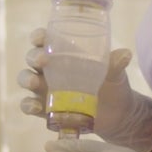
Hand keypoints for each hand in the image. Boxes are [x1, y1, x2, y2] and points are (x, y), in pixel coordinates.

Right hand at [18, 32, 151, 150]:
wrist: (117, 115)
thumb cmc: (113, 85)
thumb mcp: (115, 73)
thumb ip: (116, 64)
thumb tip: (126, 54)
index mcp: (64, 54)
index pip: (45, 40)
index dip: (39, 37)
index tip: (41, 38)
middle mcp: (50, 69)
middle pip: (32, 58)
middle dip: (33, 57)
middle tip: (43, 60)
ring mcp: (45, 89)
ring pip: (26, 79)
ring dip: (27, 79)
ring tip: (35, 83)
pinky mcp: (45, 108)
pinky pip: (29, 105)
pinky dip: (28, 106)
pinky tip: (36, 107)